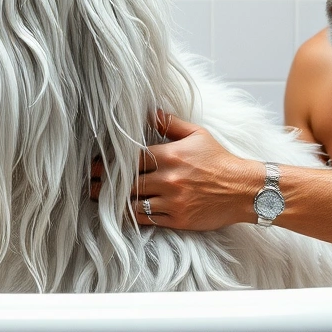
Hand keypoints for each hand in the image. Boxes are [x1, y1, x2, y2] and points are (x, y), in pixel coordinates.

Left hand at [90, 112, 264, 230]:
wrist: (243, 189)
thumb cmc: (220, 160)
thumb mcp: (197, 134)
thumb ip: (169, 123)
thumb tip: (148, 111)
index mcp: (170, 156)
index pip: (130, 160)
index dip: (110, 163)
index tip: (94, 165)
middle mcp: (168, 179)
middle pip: (127, 184)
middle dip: (104, 184)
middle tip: (88, 184)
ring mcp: (172, 202)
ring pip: (134, 204)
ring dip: (115, 203)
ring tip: (99, 200)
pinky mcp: (178, 219)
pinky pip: (148, 220)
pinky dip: (133, 217)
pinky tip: (121, 214)